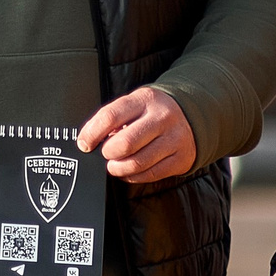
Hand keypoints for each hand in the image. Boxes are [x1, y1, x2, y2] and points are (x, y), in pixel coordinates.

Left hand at [77, 87, 196, 184]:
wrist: (191, 117)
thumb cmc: (153, 113)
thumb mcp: (134, 105)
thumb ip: (112, 119)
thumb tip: (88, 140)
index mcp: (145, 99)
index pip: (111, 116)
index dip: (92, 134)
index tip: (84, 144)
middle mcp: (162, 118)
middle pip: (125, 143)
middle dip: (108, 153)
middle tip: (106, 153)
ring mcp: (174, 139)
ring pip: (138, 162)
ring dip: (119, 168)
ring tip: (115, 165)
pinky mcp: (180, 158)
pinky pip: (150, 174)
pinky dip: (133, 176)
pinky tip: (129, 171)